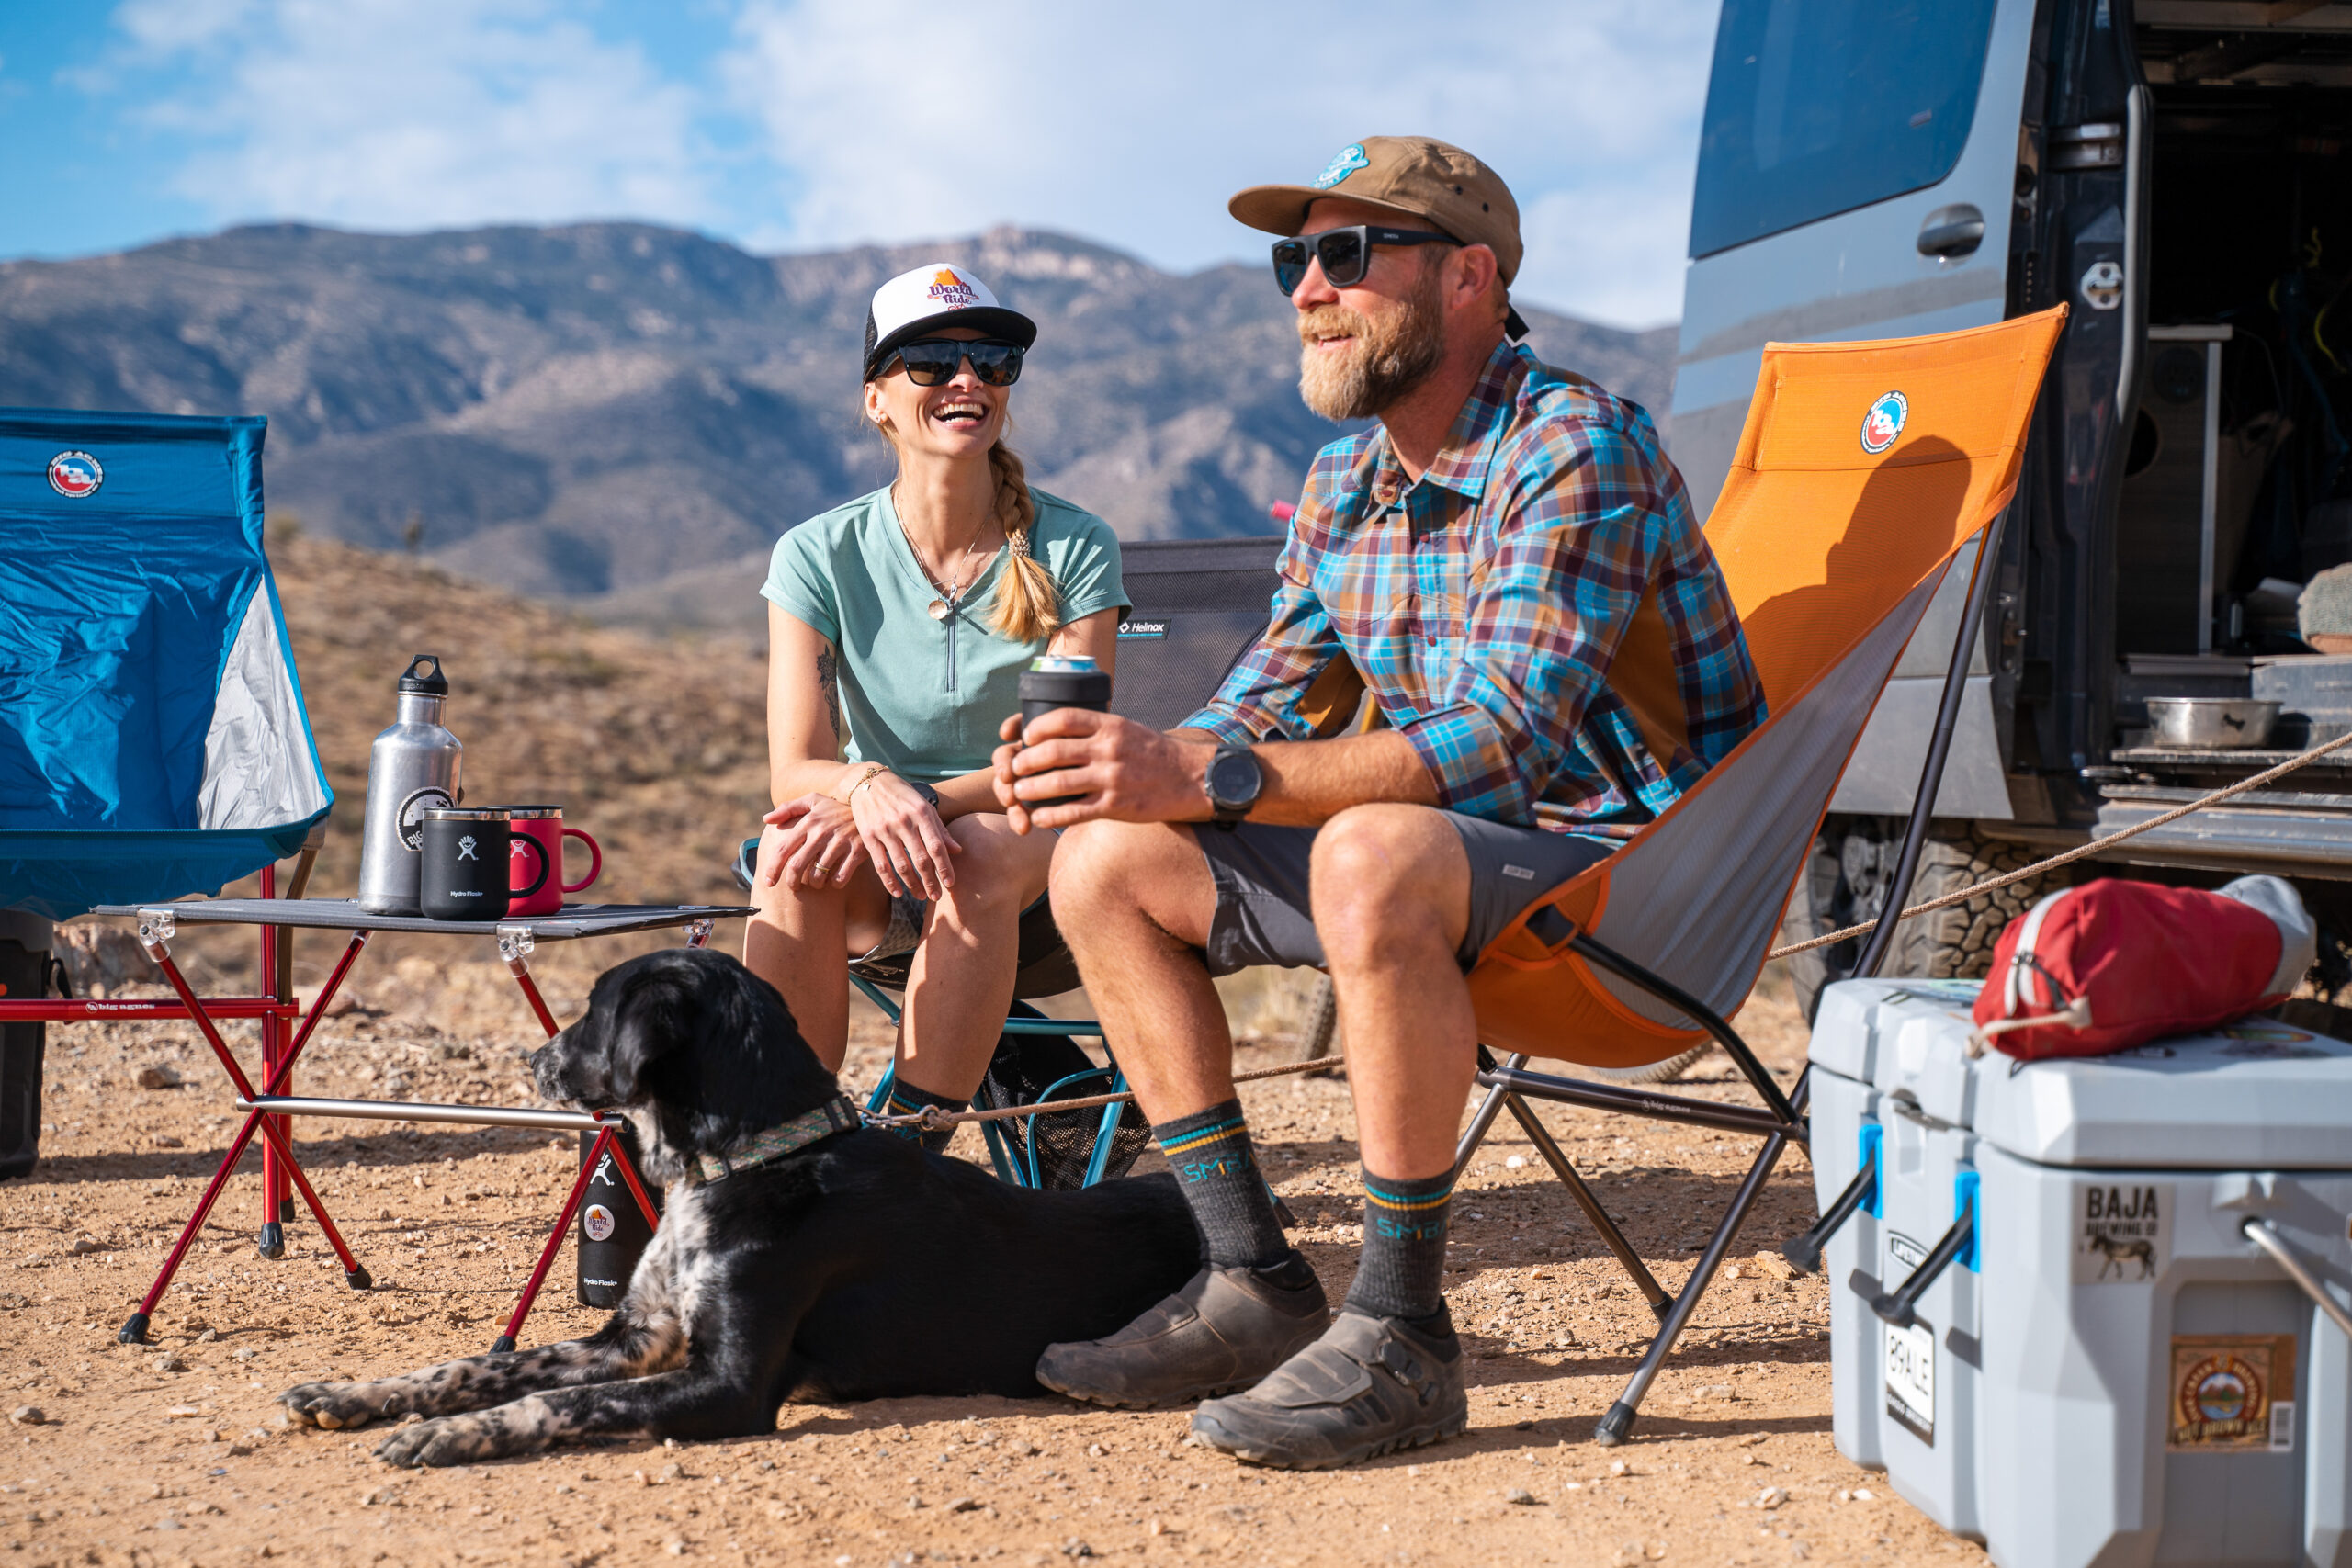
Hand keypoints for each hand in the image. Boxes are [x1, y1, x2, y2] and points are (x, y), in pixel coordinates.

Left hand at [760, 793, 869, 890]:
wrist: (871, 804)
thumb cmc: (836, 807)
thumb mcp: (813, 800)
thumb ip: (788, 808)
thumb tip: (766, 820)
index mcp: (808, 822)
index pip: (783, 850)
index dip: (773, 869)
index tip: (768, 882)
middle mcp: (821, 833)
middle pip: (797, 866)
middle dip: (792, 882)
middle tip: (794, 887)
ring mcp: (840, 843)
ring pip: (818, 875)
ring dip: (815, 884)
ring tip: (817, 881)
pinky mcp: (857, 852)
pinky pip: (840, 878)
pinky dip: (835, 883)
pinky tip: (835, 880)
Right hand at [846, 773, 960, 899]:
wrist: (868, 782)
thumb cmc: (902, 796)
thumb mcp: (924, 806)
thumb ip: (940, 829)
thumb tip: (958, 851)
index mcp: (921, 813)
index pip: (937, 846)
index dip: (945, 867)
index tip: (951, 884)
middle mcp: (903, 822)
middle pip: (920, 859)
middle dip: (931, 881)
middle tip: (937, 897)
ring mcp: (885, 830)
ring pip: (901, 865)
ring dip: (912, 885)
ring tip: (921, 896)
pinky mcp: (869, 836)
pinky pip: (881, 865)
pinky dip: (889, 882)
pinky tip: (898, 893)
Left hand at [991, 709, 1215, 832]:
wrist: (1191, 778)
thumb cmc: (1154, 753)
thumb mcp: (1127, 729)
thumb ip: (1096, 730)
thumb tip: (1058, 732)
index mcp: (1110, 725)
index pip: (1062, 719)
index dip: (1037, 728)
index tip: (1025, 737)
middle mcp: (1108, 749)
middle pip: (1053, 751)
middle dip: (1026, 762)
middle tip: (1014, 769)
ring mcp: (1111, 778)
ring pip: (1058, 783)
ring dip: (1031, 789)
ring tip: (1019, 794)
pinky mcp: (1115, 806)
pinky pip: (1074, 812)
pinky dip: (1050, 816)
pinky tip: (1037, 818)